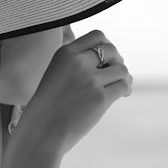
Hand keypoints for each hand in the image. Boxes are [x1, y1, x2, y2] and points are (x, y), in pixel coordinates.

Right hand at [15, 30, 132, 155]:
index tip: (106, 58)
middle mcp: (78, 62)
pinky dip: (126, 89)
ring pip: (121, 69)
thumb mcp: (56, 72)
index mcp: (65, 53)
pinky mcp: (100, 97)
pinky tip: (122, 95)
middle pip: (111, 49)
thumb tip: (111, 57)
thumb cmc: (49, 105)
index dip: (106, 45)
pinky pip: (124, 85)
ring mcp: (90, 79)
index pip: (96, 35)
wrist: (41, 131)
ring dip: (124, 76)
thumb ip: (76, 62)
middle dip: (117, 60)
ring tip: (121, 85)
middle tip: (115, 73)